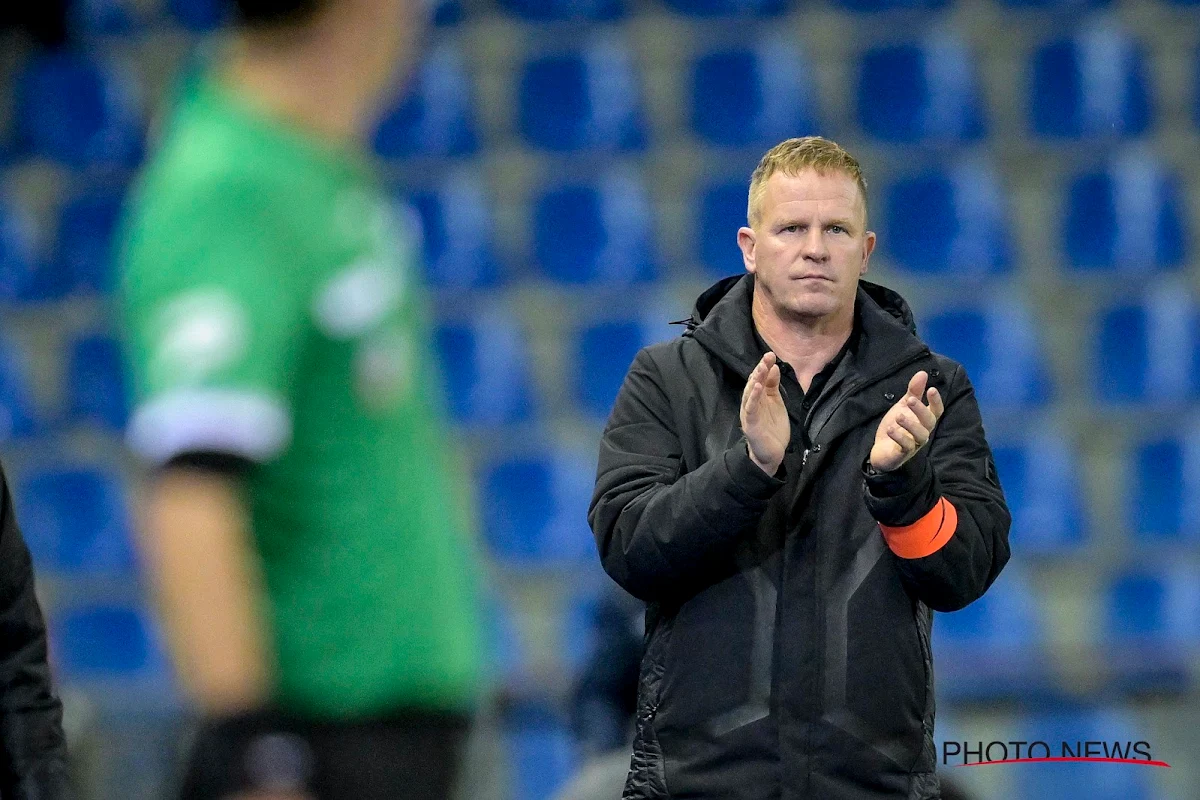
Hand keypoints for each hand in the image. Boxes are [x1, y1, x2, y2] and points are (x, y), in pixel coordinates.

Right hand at [741, 352, 789, 475]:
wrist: (772, 453)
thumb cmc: (773, 428)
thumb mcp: (775, 402)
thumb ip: (773, 386)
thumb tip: (773, 368)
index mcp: (758, 397)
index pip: (759, 378)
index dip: (764, 366)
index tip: (771, 355)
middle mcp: (751, 403)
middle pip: (753, 383)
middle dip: (760, 369)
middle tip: (767, 357)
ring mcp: (749, 412)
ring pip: (750, 393)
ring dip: (755, 380)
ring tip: (761, 367)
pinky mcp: (750, 423)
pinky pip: (750, 408)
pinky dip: (753, 397)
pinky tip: (757, 387)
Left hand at [869, 371, 944, 472]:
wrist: (881, 449)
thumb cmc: (897, 426)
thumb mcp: (904, 406)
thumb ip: (914, 391)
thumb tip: (923, 372)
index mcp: (924, 420)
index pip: (937, 411)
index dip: (936, 401)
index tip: (932, 389)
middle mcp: (923, 432)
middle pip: (929, 422)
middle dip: (921, 410)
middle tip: (910, 400)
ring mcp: (914, 444)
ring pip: (920, 435)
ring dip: (910, 425)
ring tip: (898, 416)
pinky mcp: (903, 453)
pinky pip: (906, 446)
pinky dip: (899, 438)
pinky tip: (891, 429)